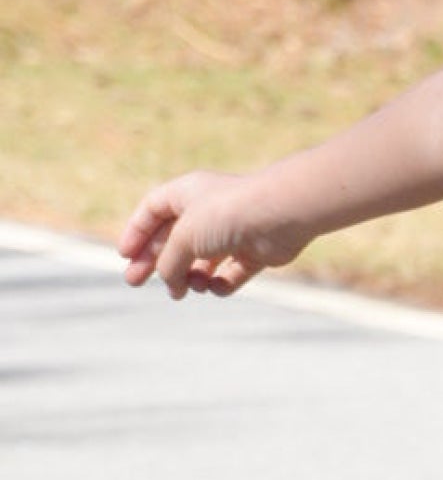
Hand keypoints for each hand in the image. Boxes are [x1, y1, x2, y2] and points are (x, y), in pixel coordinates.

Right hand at [120, 169, 306, 297]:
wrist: (282, 214)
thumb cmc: (227, 215)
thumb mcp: (184, 238)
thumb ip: (168, 263)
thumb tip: (171, 284)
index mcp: (186, 193)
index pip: (153, 211)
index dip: (136, 232)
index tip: (124, 256)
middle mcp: (209, 210)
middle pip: (173, 239)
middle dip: (155, 262)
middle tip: (134, 283)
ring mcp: (233, 231)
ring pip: (201, 260)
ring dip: (190, 276)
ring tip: (189, 286)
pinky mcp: (254, 251)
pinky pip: (230, 273)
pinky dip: (221, 284)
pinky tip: (216, 286)